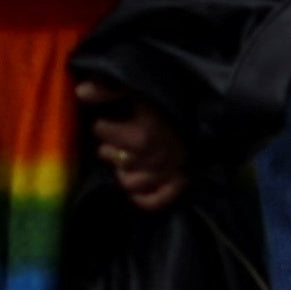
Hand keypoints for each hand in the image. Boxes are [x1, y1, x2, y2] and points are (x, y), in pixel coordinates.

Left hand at [84, 88, 191, 209]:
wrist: (208, 114)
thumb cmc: (169, 101)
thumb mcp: (141, 89)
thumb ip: (110, 88)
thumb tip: (81, 92)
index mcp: (145, 133)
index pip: (102, 131)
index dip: (102, 125)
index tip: (108, 121)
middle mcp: (156, 157)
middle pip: (113, 157)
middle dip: (110, 149)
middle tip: (116, 142)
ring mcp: (169, 172)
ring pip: (129, 182)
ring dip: (123, 172)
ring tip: (126, 161)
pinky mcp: (180, 184)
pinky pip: (154, 201)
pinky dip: (141, 198)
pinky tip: (135, 185)